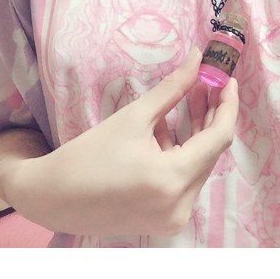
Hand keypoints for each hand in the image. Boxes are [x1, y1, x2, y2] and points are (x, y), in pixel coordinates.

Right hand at [12, 47, 238, 236]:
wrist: (51, 198)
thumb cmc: (88, 154)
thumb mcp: (133, 117)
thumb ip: (172, 88)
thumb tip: (196, 58)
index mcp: (172, 180)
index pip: (219, 138)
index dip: (227, 106)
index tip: (227, 80)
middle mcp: (181, 205)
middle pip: (210, 153)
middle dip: (211, 116)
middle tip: (208, 84)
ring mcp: (175, 217)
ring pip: (199, 166)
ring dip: (197, 133)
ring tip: (191, 99)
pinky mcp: (167, 220)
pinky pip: (185, 180)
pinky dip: (182, 154)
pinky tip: (170, 130)